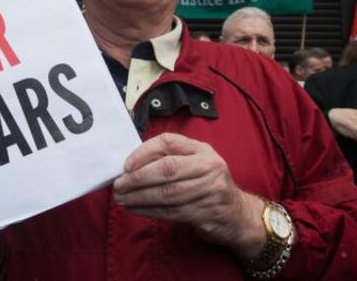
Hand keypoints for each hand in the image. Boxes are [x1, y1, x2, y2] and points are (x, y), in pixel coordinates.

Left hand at [112, 132, 266, 259]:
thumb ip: (170, 159)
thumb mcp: (196, 164)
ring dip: (140, 197)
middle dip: (138, 178)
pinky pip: (172, 212)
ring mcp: (210, 190)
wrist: (238, 215)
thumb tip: (130, 165)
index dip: (144, 152)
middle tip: (118, 185)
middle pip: (167, 169)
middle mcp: (209, 166)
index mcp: (202, 150)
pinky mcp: (207, 213)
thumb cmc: (208, 186)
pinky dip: (150, 211)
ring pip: (167, 193)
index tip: (125, 166)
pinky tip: (136, 210)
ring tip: (122, 199)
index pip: (168, 142)